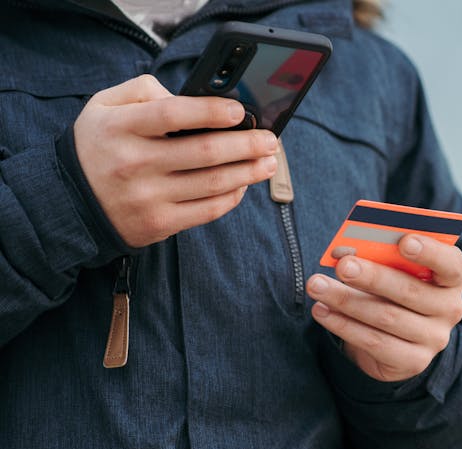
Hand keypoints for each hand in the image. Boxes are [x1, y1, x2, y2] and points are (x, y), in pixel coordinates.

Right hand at [73, 74, 278, 247]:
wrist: (70, 201)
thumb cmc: (99, 145)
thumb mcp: (105, 106)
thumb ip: (145, 91)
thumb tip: (192, 100)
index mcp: (120, 127)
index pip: (173, 114)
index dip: (211, 111)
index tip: (239, 111)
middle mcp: (134, 162)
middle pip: (204, 152)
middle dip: (246, 145)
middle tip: (271, 140)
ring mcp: (148, 196)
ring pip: (213, 183)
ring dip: (249, 172)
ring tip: (269, 162)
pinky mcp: (160, 223)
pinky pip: (208, 210)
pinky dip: (233, 196)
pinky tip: (244, 184)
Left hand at [307, 235, 461, 381]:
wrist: (397, 340)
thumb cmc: (393, 291)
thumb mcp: (393, 271)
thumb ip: (379, 258)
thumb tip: (344, 251)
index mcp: (451, 278)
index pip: (450, 264)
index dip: (430, 252)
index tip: (404, 241)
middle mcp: (450, 309)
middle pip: (410, 291)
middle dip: (373, 277)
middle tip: (342, 266)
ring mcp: (434, 338)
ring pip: (387, 317)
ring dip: (347, 300)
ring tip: (316, 286)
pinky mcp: (413, 361)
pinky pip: (375, 343)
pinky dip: (344, 326)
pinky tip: (322, 312)